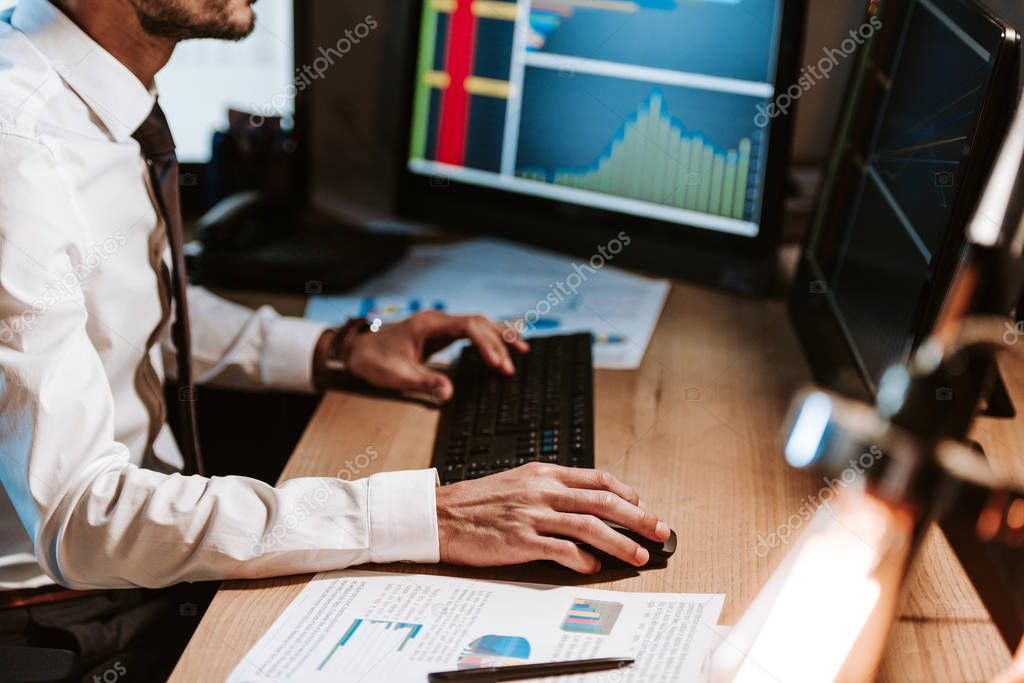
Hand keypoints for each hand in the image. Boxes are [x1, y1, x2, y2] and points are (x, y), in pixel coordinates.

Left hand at [344, 311, 527, 399]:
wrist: (357, 350)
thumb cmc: (374, 360)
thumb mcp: (397, 376)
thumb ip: (424, 383)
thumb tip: (449, 394)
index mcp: (429, 324)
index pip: (469, 326)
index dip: (487, 344)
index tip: (498, 363)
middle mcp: (438, 320)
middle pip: (479, 323)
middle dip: (498, 342)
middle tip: (512, 365)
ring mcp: (440, 325)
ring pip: (478, 324)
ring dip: (498, 336)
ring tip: (522, 350)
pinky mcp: (440, 333)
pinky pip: (471, 331)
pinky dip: (487, 339)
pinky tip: (500, 349)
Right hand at [436, 462, 670, 572]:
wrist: (441, 514)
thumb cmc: (478, 502)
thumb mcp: (519, 483)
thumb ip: (550, 490)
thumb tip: (584, 505)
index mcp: (544, 473)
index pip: (597, 478)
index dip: (626, 493)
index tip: (643, 505)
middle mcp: (543, 491)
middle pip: (603, 501)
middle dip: (638, 517)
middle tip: (659, 530)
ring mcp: (533, 515)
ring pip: (589, 526)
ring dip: (620, 542)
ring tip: (638, 555)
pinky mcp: (521, 540)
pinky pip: (562, 550)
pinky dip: (583, 559)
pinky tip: (593, 567)